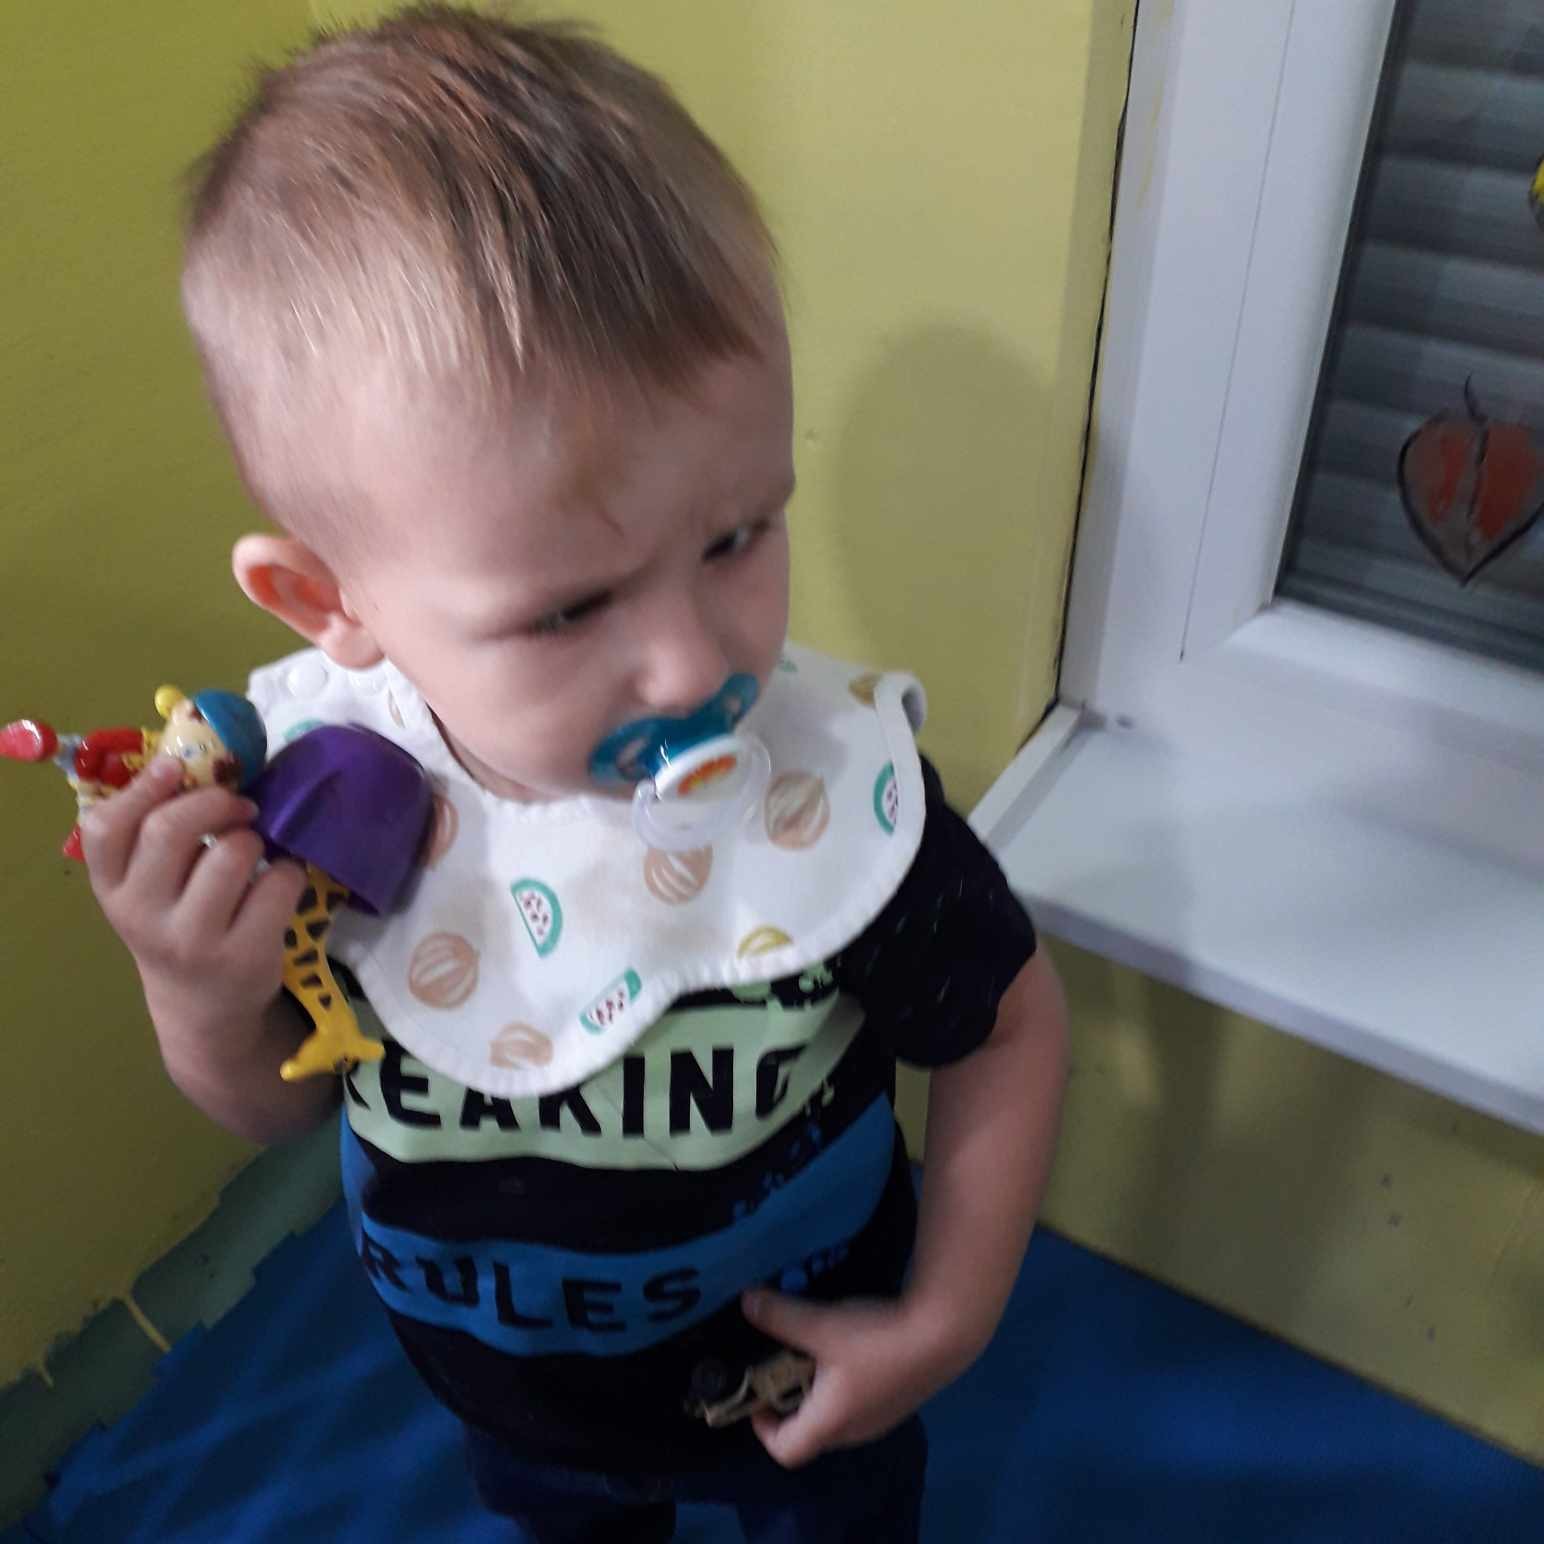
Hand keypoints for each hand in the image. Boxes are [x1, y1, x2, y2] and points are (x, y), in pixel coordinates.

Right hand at [81, 756, 306, 1039]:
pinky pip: (278, 883)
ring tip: (255, 852)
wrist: (204, 1004)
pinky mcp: (243, 955)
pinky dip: (289, 871)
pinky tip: (279, 883)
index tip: (177, 767)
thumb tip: (199, 761)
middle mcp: (141, 914)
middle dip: (214, 801)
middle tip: (239, 805)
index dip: (143, 788)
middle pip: (169, 829)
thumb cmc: (180, 922)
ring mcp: (192, 939)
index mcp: (111, 888)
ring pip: (232, 853)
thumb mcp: (150, 886)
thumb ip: (157, 835)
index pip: (104, 827)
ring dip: (254, 838)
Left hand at [739, 1288, 972, 1468]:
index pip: (786, 1451)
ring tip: (815, 1344)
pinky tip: (853, 1340)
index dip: (763, 1429)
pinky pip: (859, 1399)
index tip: (757, 1394)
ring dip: (818, 1386)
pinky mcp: (900, 1398)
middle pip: (810, 1431)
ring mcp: (881, 1416)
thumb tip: (746, 1303)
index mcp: (830, 1423)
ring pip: (836, 1413)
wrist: (946, 1332)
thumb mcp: (820, 1324)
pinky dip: (843, 1379)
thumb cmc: (877, 1340)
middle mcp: (855, 1430)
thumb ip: (780, 1316)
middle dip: (789, 1398)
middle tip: (783, 1359)